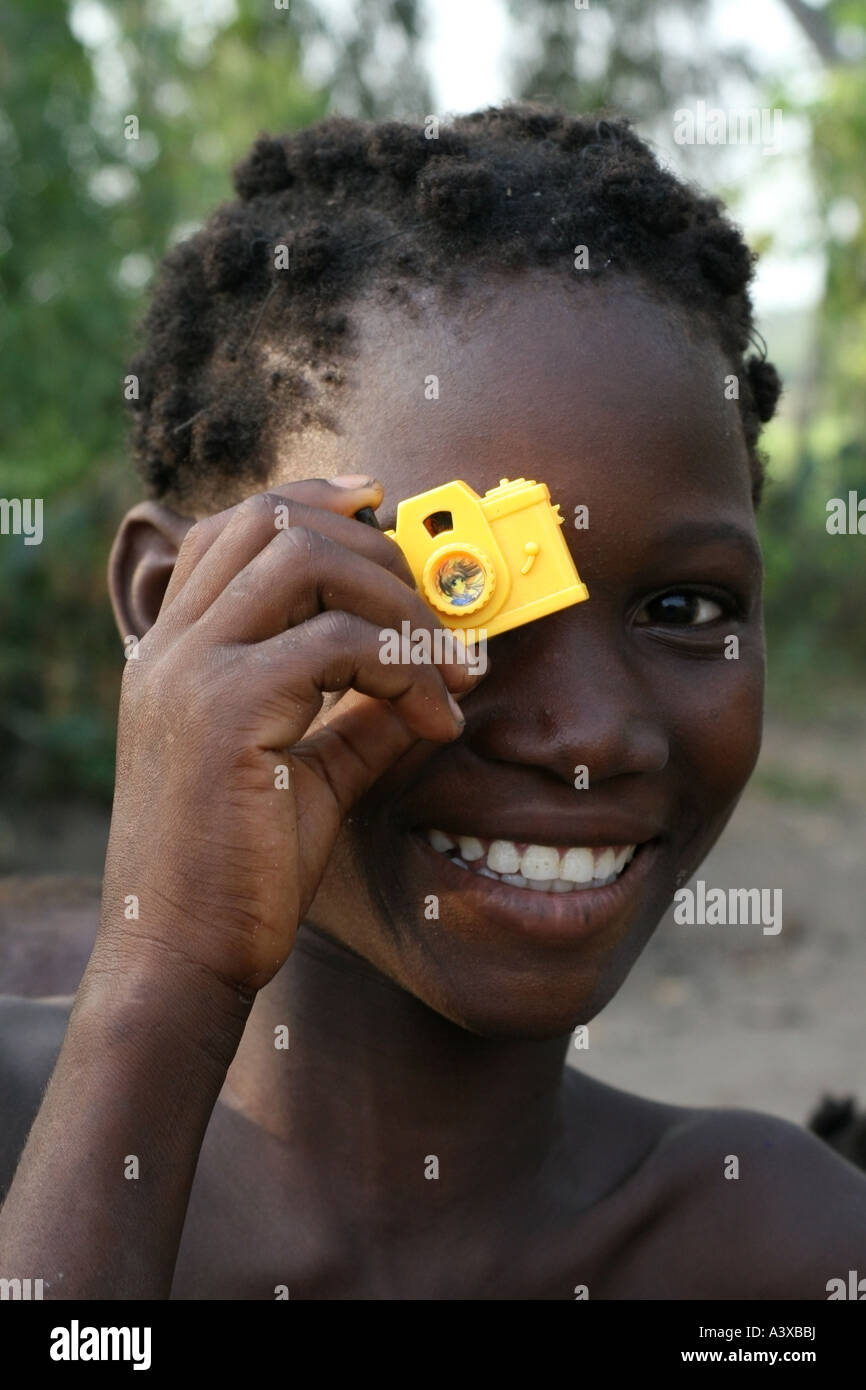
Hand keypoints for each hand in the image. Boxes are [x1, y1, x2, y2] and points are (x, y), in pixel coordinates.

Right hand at [96, 477, 482, 992]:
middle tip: (444, 619)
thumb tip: (433, 671)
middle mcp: (173, 647)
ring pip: (305, 560)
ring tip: (450, 667)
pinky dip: (404, 668)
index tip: (385, 509)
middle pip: (276, 523)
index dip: (315, 500)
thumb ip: (361, 712)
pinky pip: (335, 643)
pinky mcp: (224, 713)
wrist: (182, 957)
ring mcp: (190, 672)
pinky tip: (435, 720)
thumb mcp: (310, 771)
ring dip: (398, 602)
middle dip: (380, 551)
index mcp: (178, 651)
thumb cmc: (241, 869)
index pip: (236, 527)